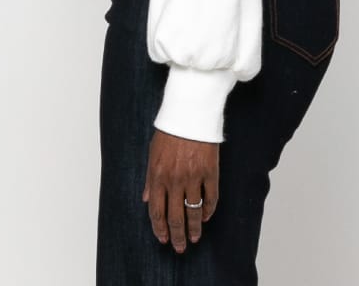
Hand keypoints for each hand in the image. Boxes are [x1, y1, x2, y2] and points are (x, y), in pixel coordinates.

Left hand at [142, 128, 218, 252]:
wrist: (190, 112)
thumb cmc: (169, 131)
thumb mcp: (152, 153)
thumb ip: (150, 179)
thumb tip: (147, 199)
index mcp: (158, 176)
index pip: (157, 212)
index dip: (160, 229)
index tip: (163, 239)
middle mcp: (175, 180)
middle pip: (175, 216)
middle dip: (177, 235)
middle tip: (180, 247)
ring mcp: (194, 177)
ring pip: (194, 211)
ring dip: (194, 228)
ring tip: (195, 238)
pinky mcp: (211, 172)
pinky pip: (211, 198)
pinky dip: (209, 210)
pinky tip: (206, 217)